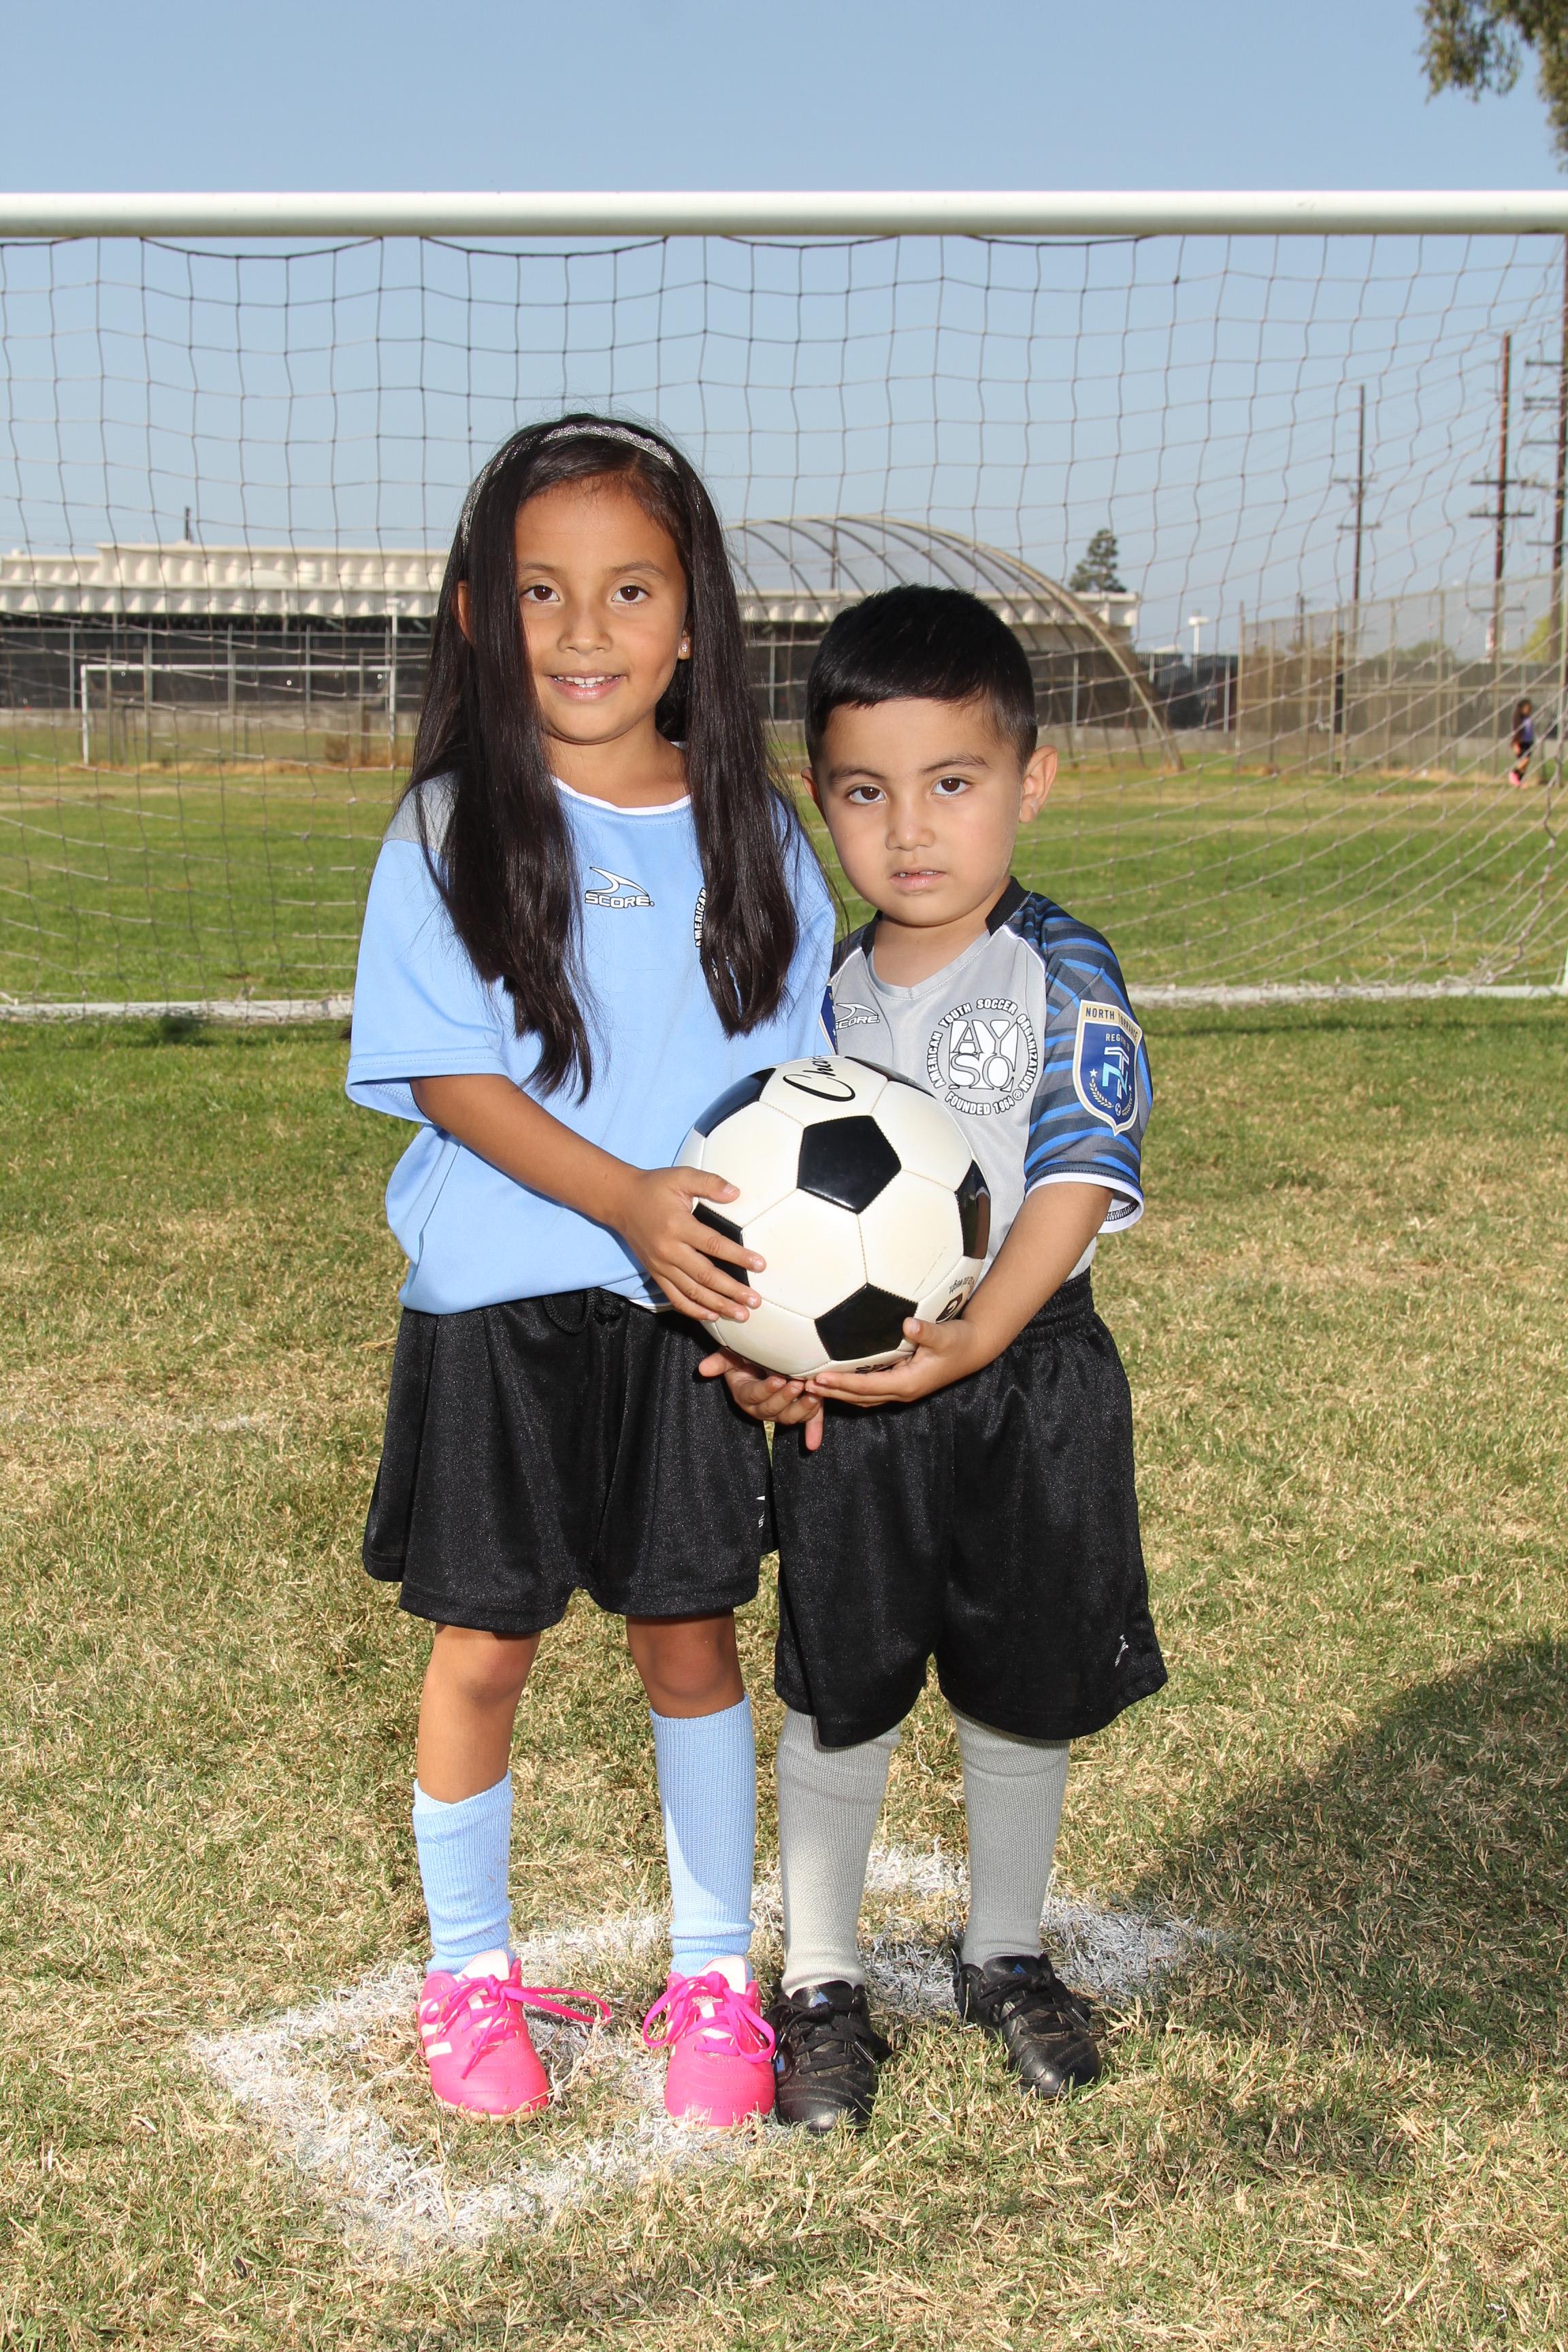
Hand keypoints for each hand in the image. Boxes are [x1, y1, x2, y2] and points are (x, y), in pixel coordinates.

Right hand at [615, 1167, 764, 1323]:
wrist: (621, 1201)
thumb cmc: (655, 1187)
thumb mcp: (681, 1176)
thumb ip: (709, 1183)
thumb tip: (735, 1193)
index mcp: (678, 1226)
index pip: (713, 1244)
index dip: (738, 1256)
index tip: (760, 1265)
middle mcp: (669, 1250)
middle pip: (705, 1276)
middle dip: (732, 1290)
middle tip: (754, 1301)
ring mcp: (660, 1265)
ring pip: (692, 1292)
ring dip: (717, 1305)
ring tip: (741, 1314)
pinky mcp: (655, 1273)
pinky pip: (675, 1297)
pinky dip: (693, 1310)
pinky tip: (712, 1315)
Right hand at [698, 1347, 824, 1451]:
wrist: (770, 1358)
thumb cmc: (749, 1356)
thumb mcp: (732, 1356)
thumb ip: (719, 1363)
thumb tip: (702, 1369)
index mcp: (745, 1395)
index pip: (753, 1395)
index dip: (765, 1390)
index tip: (777, 1379)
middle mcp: (761, 1408)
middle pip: (771, 1409)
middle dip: (785, 1398)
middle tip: (797, 1384)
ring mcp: (780, 1412)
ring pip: (789, 1418)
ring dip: (802, 1410)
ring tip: (813, 1395)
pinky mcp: (799, 1412)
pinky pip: (806, 1422)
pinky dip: (812, 1432)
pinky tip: (814, 1443)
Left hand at [805, 1313, 992, 1408]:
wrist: (972, 1350)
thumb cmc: (958, 1341)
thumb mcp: (944, 1335)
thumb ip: (925, 1331)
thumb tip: (908, 1324)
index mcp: (907, 1383)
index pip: (866, 1386)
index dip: (841, 1384)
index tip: (818, 1378)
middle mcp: (901, 1392)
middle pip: (859, 1397)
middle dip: (832, 1393)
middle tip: (803, 1384)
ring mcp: (901, 1391)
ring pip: (863, 1397)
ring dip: (838, 1393)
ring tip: (812, 1386)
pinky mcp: (901, 1384)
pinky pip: (870, 1390)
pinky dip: (851, 1388)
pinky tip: (836, 1379)